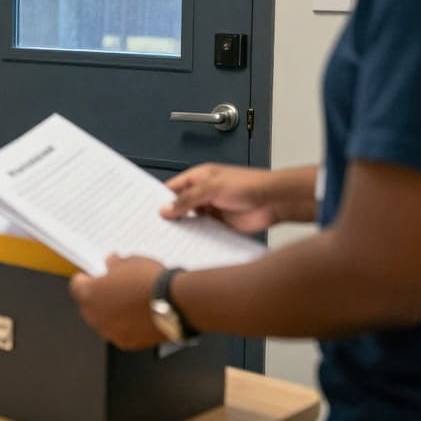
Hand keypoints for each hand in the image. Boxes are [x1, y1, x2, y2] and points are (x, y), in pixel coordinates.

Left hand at [69, 255, 164, 349]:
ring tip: (128, 302)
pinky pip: (119, 332)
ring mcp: (110, 332)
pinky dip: (124, 326)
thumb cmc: (150, 282)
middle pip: (88, 306)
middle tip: (113, 288)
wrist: (174, 304)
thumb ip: (115, 265)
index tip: (92, 276)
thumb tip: (112, 263)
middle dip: (98, 297)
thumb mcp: (130, 262)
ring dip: (110, 313)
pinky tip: (137, 316)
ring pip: (103, 321)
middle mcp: (95, 316)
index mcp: (89, 294)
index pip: (76, 286)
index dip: (85, 279)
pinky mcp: (126, 343)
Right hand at [161, 163, 277, 232]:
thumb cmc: (248, 185)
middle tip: (155, 226)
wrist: (273, 201)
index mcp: (199, 178)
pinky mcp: (220, 224)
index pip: (172, 188)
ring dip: (183, 227)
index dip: (160, 198)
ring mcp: (212, 209)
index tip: (147, 210)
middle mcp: (203, 193)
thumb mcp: (211, 188)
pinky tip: (188, 242)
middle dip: (169, 215)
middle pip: (179, 205)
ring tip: (169, 237)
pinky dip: (196, 236)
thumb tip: (165, 208)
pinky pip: (203, 231)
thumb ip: (187, 199)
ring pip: (190, 220)